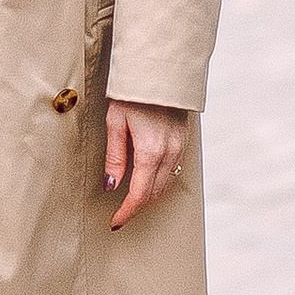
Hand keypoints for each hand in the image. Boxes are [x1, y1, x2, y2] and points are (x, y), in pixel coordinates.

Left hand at [104, 98, 188, 230]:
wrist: (159, 72)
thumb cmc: (131, 94)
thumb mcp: (115, 123)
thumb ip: (115, 157)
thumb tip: (111, 186)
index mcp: (151, 151)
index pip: (140, 194)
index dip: (127, 212)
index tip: (115, 222)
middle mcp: (169, 153)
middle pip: (154, 193)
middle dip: (136, 208)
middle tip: (119, 216)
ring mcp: (180, 148)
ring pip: (165, 184)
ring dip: (148, 197)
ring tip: (129, 203)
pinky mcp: (183, 143)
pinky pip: (172, 171)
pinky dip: (158, 183)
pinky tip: (146, 182)